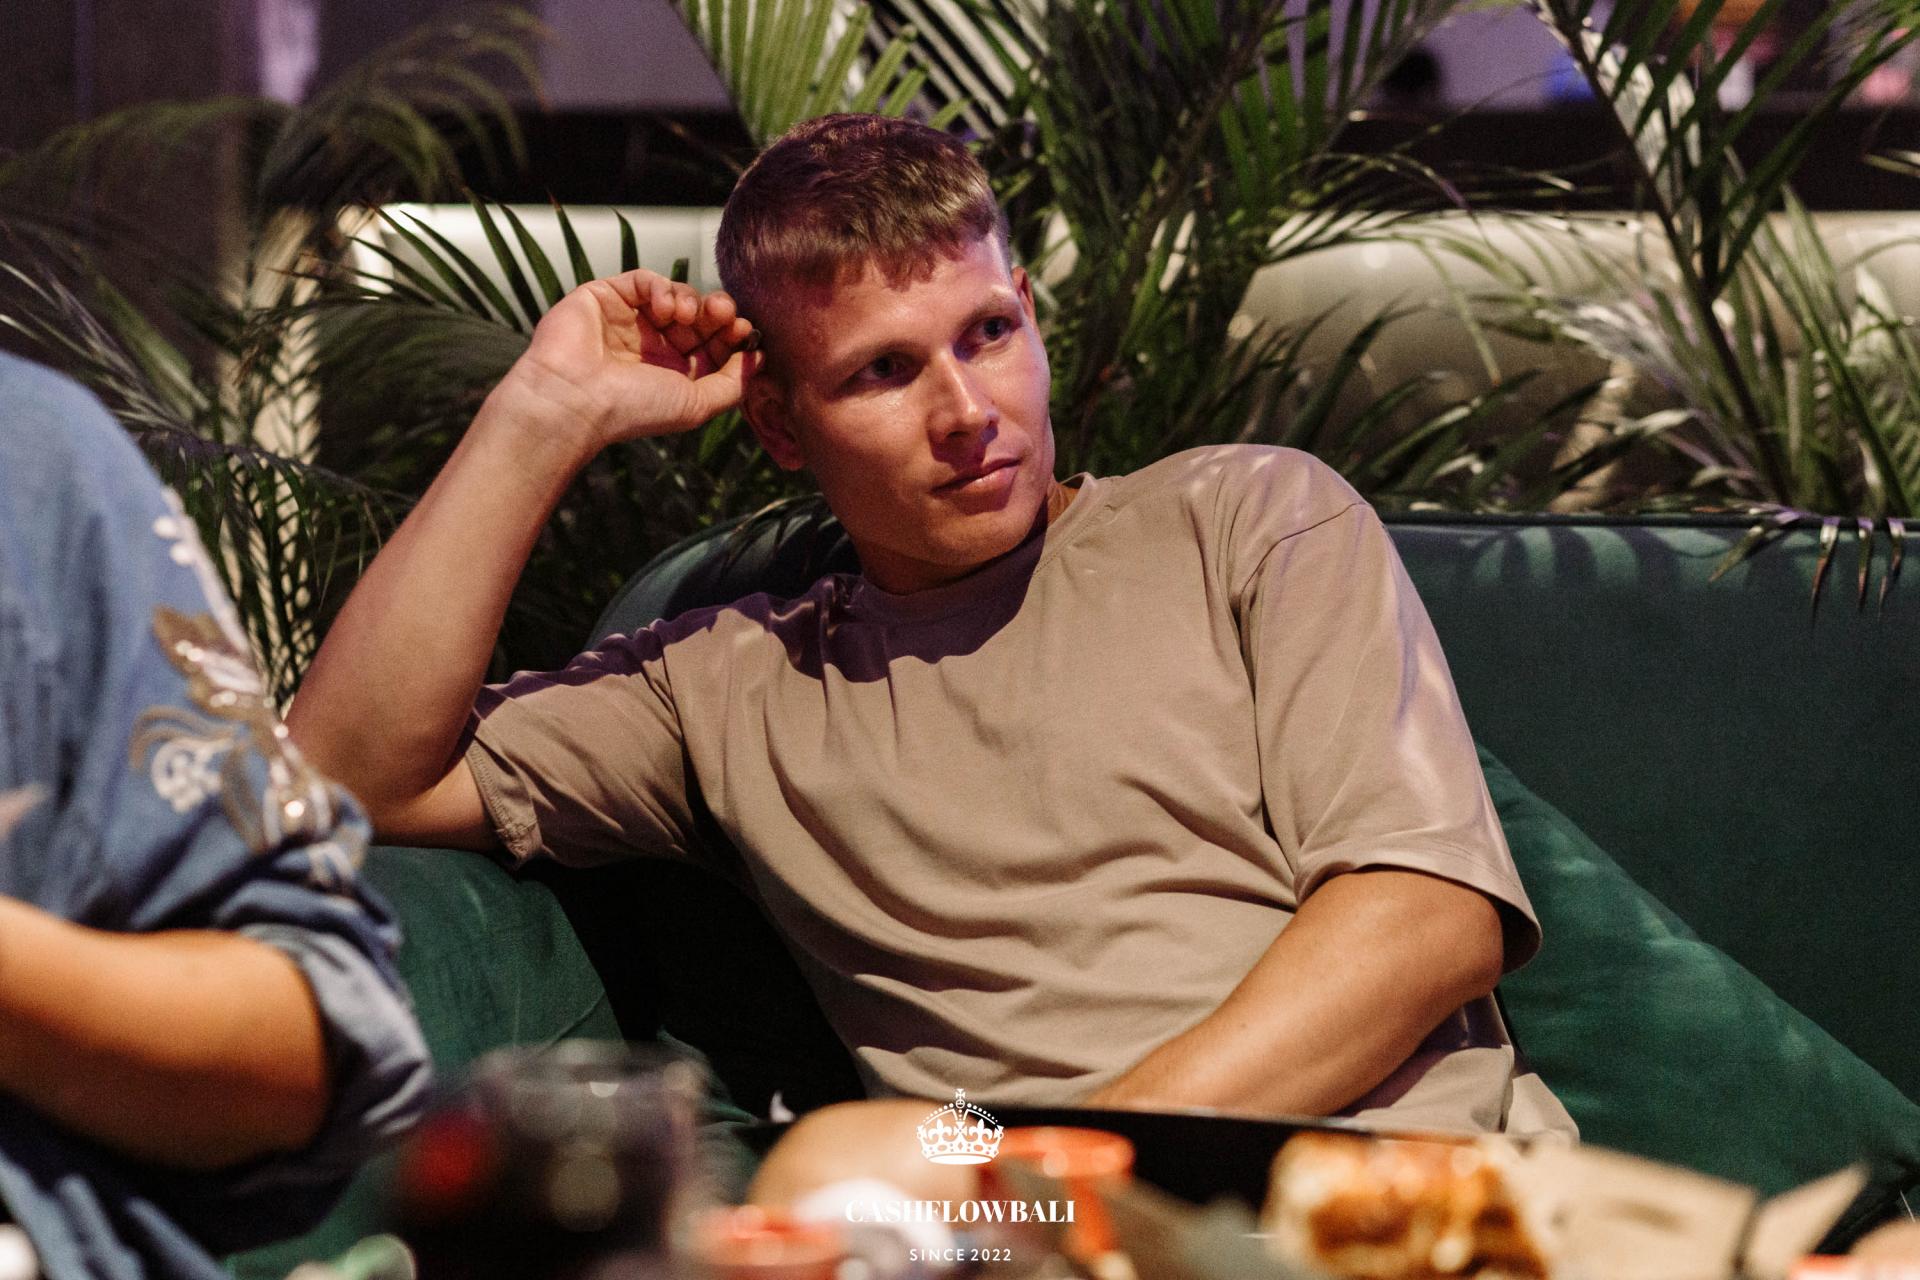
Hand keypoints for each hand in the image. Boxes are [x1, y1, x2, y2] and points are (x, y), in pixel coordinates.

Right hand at [504, 268, 758, 451]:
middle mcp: (654, 346)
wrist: (575, 398)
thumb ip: (733, 384)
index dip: (732, 333)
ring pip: (676, 295)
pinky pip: (643, 280)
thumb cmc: (631, 409)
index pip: (714, 344)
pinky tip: (664, 308)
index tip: (744, 330)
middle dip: (717, 311)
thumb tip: (759, 357)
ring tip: (687, 316)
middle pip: (700, 316)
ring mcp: (630, 321)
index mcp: (675, 373)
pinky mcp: (606, 297)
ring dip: (691, 300)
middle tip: (725, 313)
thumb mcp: (696, 404)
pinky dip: (661, 287)